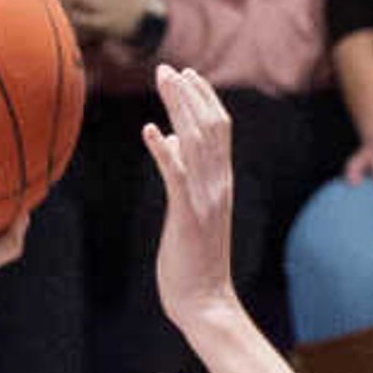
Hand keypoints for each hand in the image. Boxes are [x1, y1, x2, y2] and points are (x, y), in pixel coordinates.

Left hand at [142, 64, 240, 328]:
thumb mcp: (190, 211)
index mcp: (220, 182)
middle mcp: (218, 185)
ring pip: (197, 142)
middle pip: (210, 126)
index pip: (218, 129)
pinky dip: (165, 150)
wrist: (206, 303)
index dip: (203, 99)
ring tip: (163, 82)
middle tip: (168, 69)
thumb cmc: (194, 261)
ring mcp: (206, 199)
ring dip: (179, 108)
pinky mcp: (188, 216)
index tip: (186, 74)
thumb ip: (184, 173)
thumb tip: (172, 139)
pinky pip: (177, 176)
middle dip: (189, 94)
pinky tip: (151, 130)